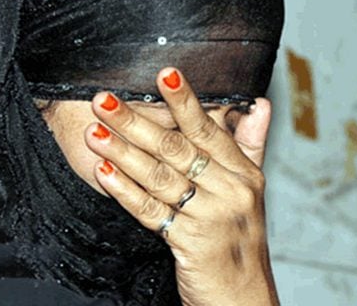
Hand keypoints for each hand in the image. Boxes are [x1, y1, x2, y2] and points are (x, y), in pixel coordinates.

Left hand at [84, 67, 278, 305]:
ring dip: (122, 151)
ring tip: (95, 131)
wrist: (243, 298)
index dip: (185, 101)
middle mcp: (231, 192)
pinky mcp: (191, 243)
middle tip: (104, 99)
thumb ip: (250, 144)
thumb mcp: (252, 191)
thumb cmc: (239, 241)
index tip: (164, 74)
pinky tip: (104, 172)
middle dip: (136, 121)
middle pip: (176, 149)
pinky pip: (151, 212)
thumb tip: (261, 103)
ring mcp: (211, 218)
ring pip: (159, 177)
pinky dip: (125, 191)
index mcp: (244, 174)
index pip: (209, 130)